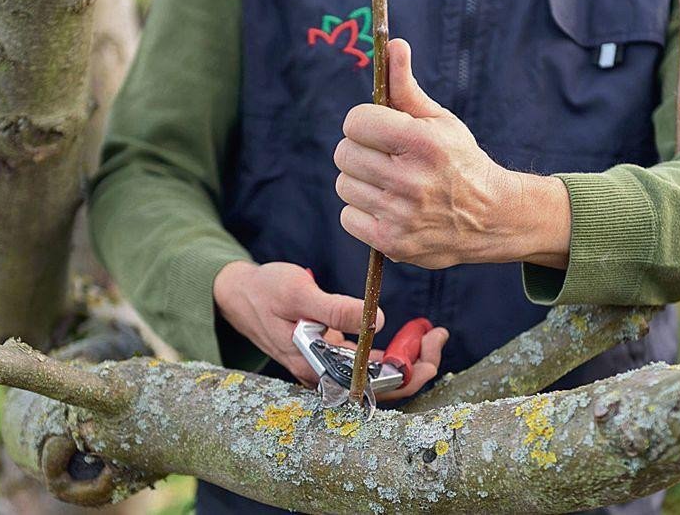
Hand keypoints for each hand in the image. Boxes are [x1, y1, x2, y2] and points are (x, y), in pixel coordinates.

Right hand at [213, 261, 448, 398]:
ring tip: (432, 335)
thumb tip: (377, 319)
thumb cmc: (266, 291)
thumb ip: (335, 309)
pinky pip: (369, 364)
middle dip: (416, 367)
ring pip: (378, 377)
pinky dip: (394, 352)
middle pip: (380, 387)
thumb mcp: (299, 292)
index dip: (406, 374)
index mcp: (316, 367)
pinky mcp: (333, 357)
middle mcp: (325, 375)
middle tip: (439, 338)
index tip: (429, 350)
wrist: (239, 293)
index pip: (371, 386)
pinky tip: (412, 335)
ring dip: (409, 359)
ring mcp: (329, 368)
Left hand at [335, 39, 570, 269]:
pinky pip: (348, 217)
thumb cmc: (460, 162)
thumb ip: (407, 88)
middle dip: (360, 151)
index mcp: (422, 142)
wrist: (492, 218)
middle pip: (344, 154)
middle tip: (383, 158)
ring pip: (344, 185)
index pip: (355, 122)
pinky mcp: (393, 243)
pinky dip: (361, 212)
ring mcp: (401, 214)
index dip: (364, 124)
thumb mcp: (440, 121)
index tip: (379, 131)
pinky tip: (386, 208)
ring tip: (387, 184)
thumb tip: (393, 45)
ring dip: (360, 182)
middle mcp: (411, 179)